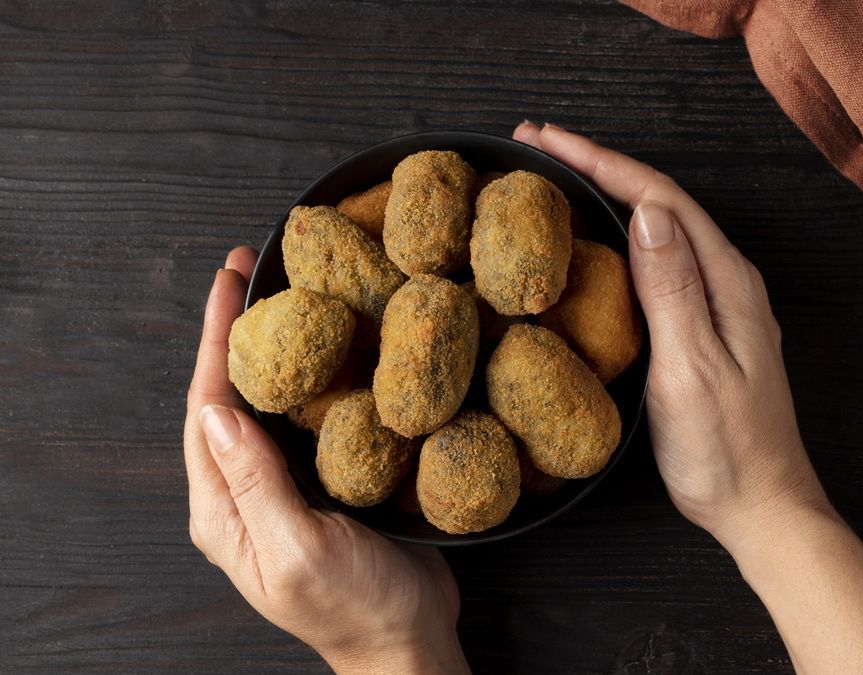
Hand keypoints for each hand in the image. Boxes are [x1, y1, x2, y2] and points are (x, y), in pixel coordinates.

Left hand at [183, 247, 468, 674]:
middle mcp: (245, 494)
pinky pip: (309, 420)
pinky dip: (316, 376)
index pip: (207, 409)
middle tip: (254, 269)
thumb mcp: (301, 549)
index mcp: (225, 511)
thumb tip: (220, 412)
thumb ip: (257, 484)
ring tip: (290, 293)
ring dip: (276, 348)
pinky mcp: (323, 484)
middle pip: (230, 397)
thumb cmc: (355, 608)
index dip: (216, 341)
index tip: (228, 283)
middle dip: (237, 331)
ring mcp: (283, 489)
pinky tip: (336, 348)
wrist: (407, 640)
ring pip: (270, 403)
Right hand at [512, 122, 829, 540]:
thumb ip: (673, 291)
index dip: (600, 162)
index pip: (658, 198)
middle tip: (535, 146)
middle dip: (597, 166)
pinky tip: (593, 240)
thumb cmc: (727, 449)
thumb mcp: (693, 369)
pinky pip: (658, 262)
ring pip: (657, 228)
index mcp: (727, 281)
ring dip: (606, 195)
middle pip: (657, 202)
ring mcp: (717, 302)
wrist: (761, 506)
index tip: (546, 141)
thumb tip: (647, 214)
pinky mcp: (702, 325)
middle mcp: (726, 280)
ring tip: (553, 177)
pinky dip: (618, 238)